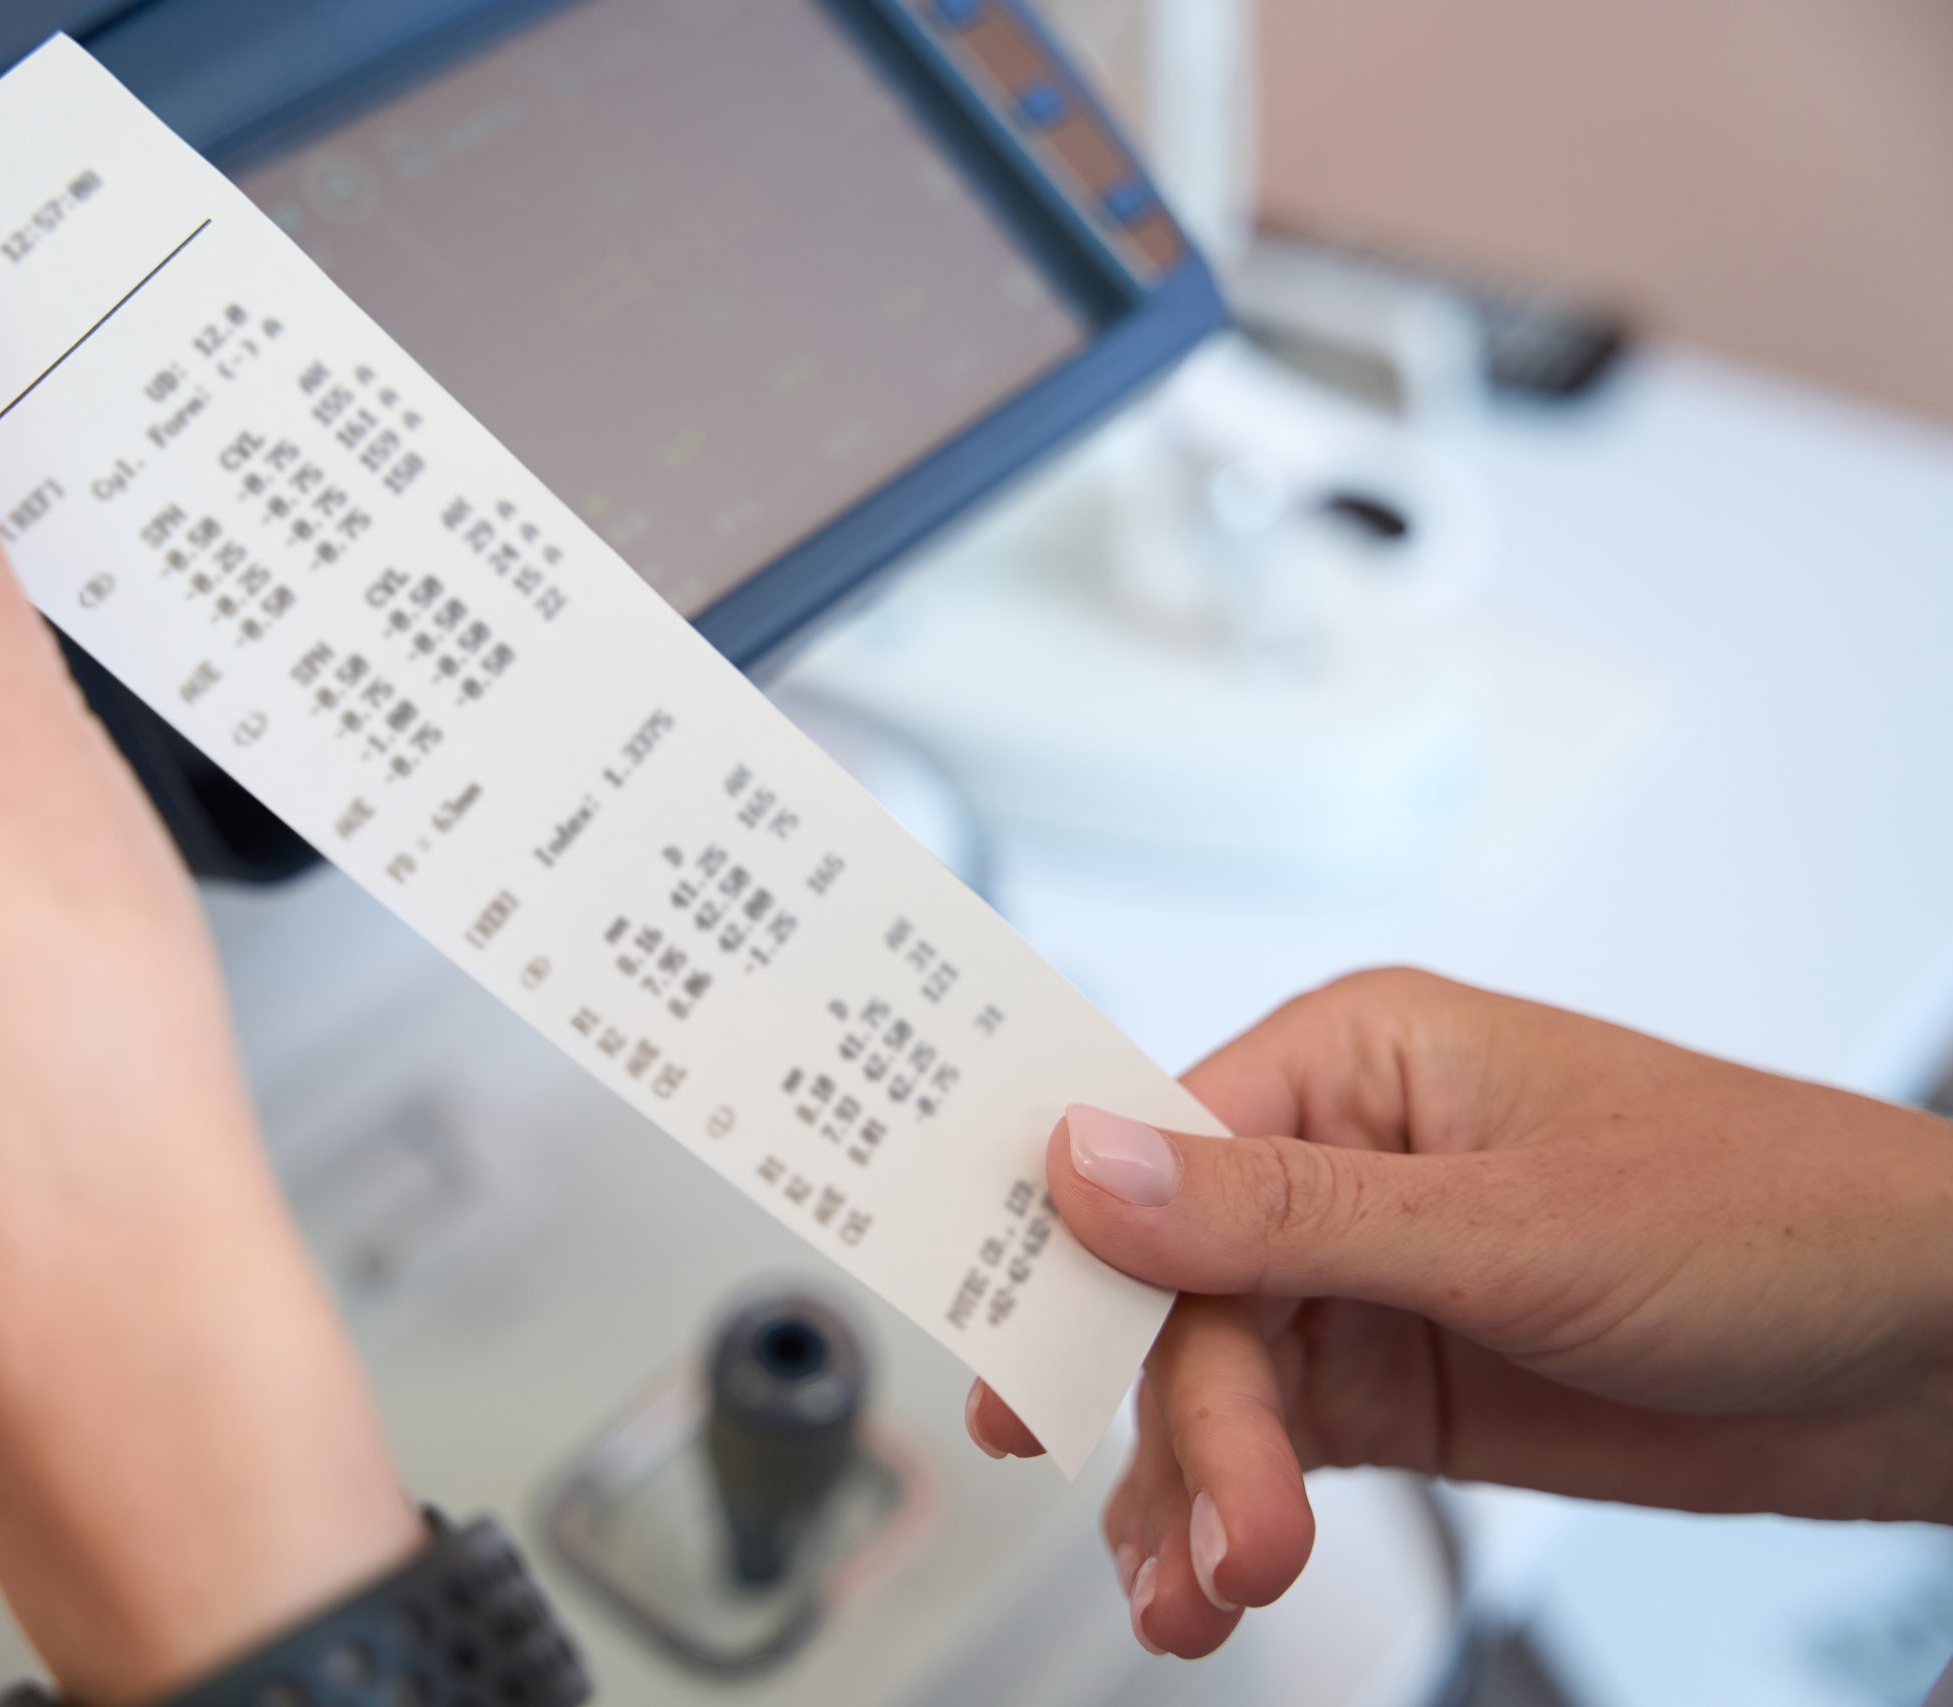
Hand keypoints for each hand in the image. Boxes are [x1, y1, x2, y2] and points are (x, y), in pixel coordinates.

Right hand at [964, 969, 1952, 1658]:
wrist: (1933, 1354)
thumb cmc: (1774, 1219)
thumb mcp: (1520, 1222)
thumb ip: (1288, 1213)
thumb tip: (1087, 1165)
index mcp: (1353, 1062)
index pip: (1156, 1146)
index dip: (1072, 1252)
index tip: (1016, 1363)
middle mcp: (1339, 1163)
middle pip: (1179, 1295)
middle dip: (1185, 1425)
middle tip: (1216, 1534)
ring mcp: (1367, 1278)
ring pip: (1211, 1382)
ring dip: (1194, 1492)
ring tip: (1209, 1595)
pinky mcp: (1400, 1379)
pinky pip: (1270, 1444)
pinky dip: (1228, 1514)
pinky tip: (1210, 1579)